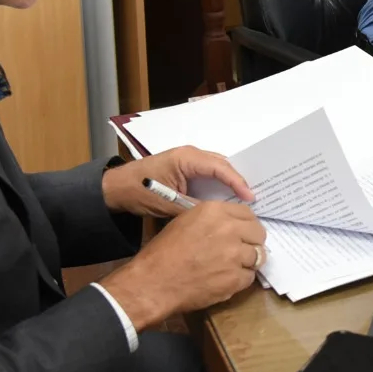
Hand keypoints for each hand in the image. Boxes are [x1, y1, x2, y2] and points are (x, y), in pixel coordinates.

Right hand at [99, 202, 266, 328]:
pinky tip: (225, 279)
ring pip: (258, 256)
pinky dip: (240, 279)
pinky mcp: (235, 278)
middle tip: (241, 251)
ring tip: (230, 267)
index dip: (247, 225)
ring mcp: (234, 255)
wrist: (154, 282)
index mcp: (215, 211)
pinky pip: (249, 277)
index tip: (244, 233)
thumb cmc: (164, 251)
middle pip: (259, 234)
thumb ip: (212, 219)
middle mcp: (229, 229)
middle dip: (252, 242)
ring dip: (247, 262)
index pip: (248, 214)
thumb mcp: (185, 221)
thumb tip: (231, 225)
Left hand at [102, 146, 253, 216]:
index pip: (219, 166)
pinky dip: (220, 185)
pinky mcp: (186, 169)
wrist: (117, 188)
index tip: (250, 198)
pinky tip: (228, 198)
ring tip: (246, 199)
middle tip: (255, 199)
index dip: (237, 182)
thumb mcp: (169, 204)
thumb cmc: (139, 192)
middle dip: (238, 180)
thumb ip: (195, 208)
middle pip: (222, 165)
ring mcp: (188, 160)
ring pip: (218, 169)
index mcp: (186, 158)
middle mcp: (191, 155)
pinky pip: (209, 174)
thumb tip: (219, 216)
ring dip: (231, 182)